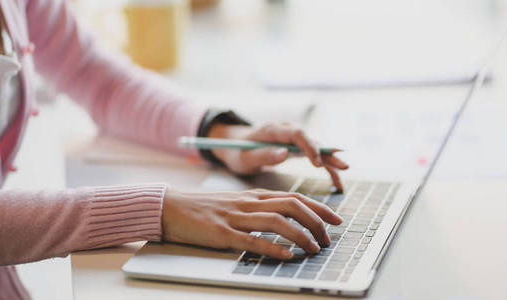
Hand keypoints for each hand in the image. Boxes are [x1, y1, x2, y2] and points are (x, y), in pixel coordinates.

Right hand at [162, 188, 342, 258]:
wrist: (170, 207)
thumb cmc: (203, 208)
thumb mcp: (235, 203)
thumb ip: (258, 208)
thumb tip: (285, 219)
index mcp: (253, 195)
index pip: (294, 197)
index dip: (318, 208)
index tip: (336, 219)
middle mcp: (248, 203)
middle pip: (292, 205)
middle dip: (316, 221)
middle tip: (328, 238)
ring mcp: (235, 217)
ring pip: (276, 221)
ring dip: (301, 235)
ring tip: (314, 248)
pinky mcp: (221, 233)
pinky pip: (251, 239)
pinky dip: (272, 247)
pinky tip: (287, 255)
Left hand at [207, 122, 348, 190]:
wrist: (235, 145)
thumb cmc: (237, 151)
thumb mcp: (244, 157)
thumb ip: (263, 155)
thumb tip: (284, 153)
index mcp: (273, 130)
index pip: (297, 134)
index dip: (309, 146)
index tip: (316, 163)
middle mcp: (287, 131)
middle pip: (312, 140)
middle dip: (328, 153)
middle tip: (343, 165)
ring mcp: (294, 139)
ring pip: (318, 148)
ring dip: (331, 161)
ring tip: (343, 176)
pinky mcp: (297, 148)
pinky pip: (316, 156)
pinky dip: (326, 168)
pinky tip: (337, 183)